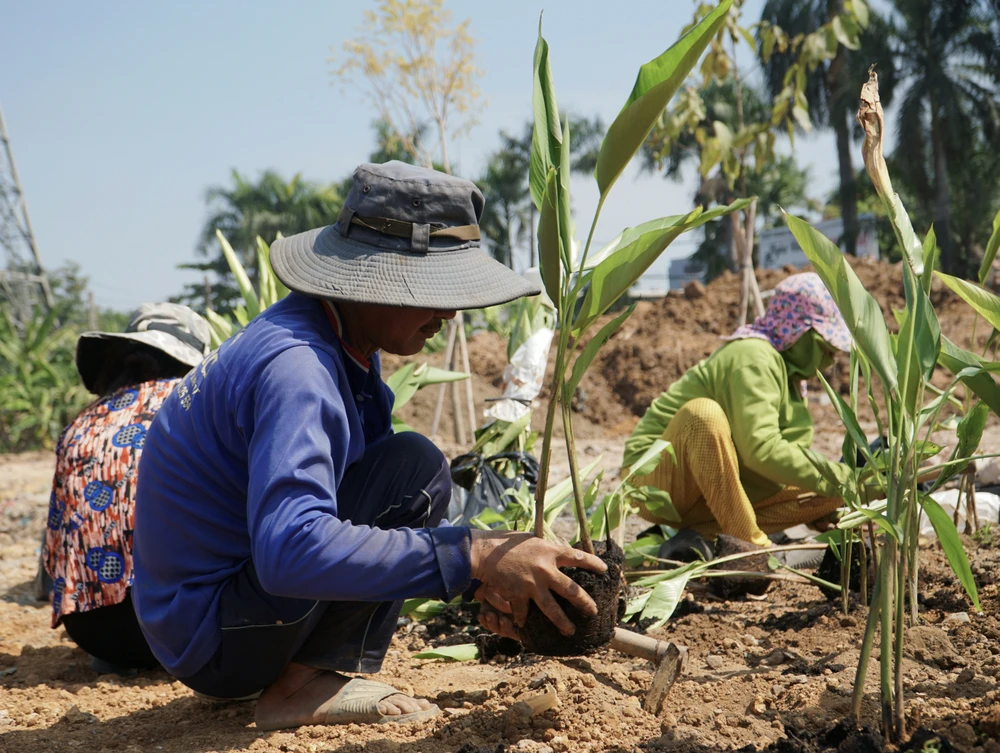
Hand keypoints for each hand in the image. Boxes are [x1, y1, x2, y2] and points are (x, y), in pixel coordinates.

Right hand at [469, 530, 606, 636]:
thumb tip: (560, 552)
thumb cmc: (507, 542)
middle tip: (593, 611)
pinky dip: (523, 619)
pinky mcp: (518, 595)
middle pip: (571, 590)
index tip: (605, 570)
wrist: (485, 552)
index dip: (593, 564)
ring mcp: (532, 585)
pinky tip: (525, 626)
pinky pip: (523, 612)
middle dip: (584, 603)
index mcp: (550, 552)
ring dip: (562, 621)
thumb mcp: (532, 540)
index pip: (578, 557)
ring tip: (570, 631)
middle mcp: (545, 570)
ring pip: (552, 608)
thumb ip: (547, 549)